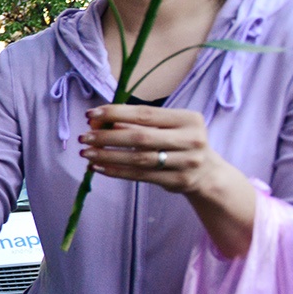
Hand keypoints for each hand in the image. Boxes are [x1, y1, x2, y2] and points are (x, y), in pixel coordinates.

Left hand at [79, 104, 225, 193]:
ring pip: (139, 159)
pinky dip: (116, 171)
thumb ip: (137, 123)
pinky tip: (98, 167)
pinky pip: (140, 175)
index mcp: (188, 119)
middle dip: (108, 136)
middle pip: (141, 137)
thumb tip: (98, 121)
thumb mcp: (168, 127)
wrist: (207, 172)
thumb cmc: (179, 143)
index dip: (116, 113)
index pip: (145, 114)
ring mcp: (186, 162)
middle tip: (85, 136)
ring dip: (108, 155)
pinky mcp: (177, 181)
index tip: (91, 114)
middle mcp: (191, 139)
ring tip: (86, 153)